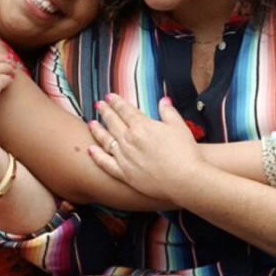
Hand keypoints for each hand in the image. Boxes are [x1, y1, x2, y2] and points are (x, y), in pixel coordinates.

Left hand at [87, 93, 201, 201]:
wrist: (185, 179)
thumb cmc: (185, 152)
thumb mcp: (179, 126)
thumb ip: (168, 112)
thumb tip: (163, 100)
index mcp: (141, 126)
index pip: (125, 110)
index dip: (116, 102)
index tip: (109, 97)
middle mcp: (129, 140)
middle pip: (113, 122)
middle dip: (105, 112)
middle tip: (99, 105)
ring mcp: (125, 157)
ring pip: (106, 141)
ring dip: (97, 131)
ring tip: (91, 123)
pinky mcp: (125, 174)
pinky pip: (106, 164)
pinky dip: (97, 156)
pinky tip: (90, 150)